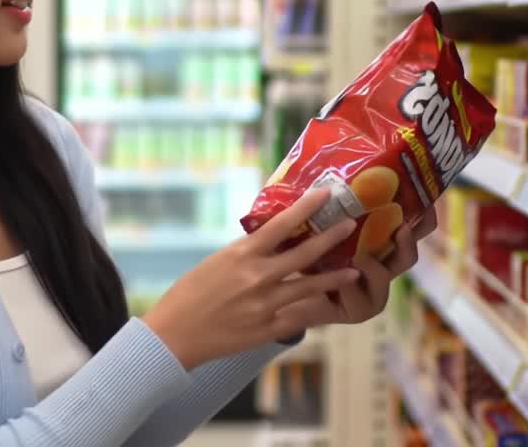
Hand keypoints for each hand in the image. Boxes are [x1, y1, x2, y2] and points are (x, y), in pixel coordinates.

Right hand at [143, 190, 360, 370]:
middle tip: (350, 225)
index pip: (280, 225)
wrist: (175, 334)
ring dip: (334, 278)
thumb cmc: (190, 293)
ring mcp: (265, 305)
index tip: (324, 194)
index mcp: (242, 255)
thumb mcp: (216, 261)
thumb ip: (247, 251)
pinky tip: (327, 304)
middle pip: (304, 254)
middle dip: (330, 238)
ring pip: (309, 287)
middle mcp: (257, 277)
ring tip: (352, 270)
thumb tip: (271, 238)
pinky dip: (313, 308)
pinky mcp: (267, 329)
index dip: (305, 208)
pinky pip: (298, 316)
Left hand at [277, 205, 436, 326]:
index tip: (426, 200)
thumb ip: (328, 209)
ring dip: (371, 265)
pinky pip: (358, 296)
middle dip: (408, 241)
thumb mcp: (317, 228)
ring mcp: (375, 292)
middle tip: (401, 228)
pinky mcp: (360, 311)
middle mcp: (383, 268)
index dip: (424, 217)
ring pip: (384, 276)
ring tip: (358, 256)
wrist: (289, 296)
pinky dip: (348, 285)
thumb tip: (328, 179)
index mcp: (380, 244)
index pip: (412, 230)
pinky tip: (339, 278)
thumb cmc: (304, 254)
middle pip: (408, 255)